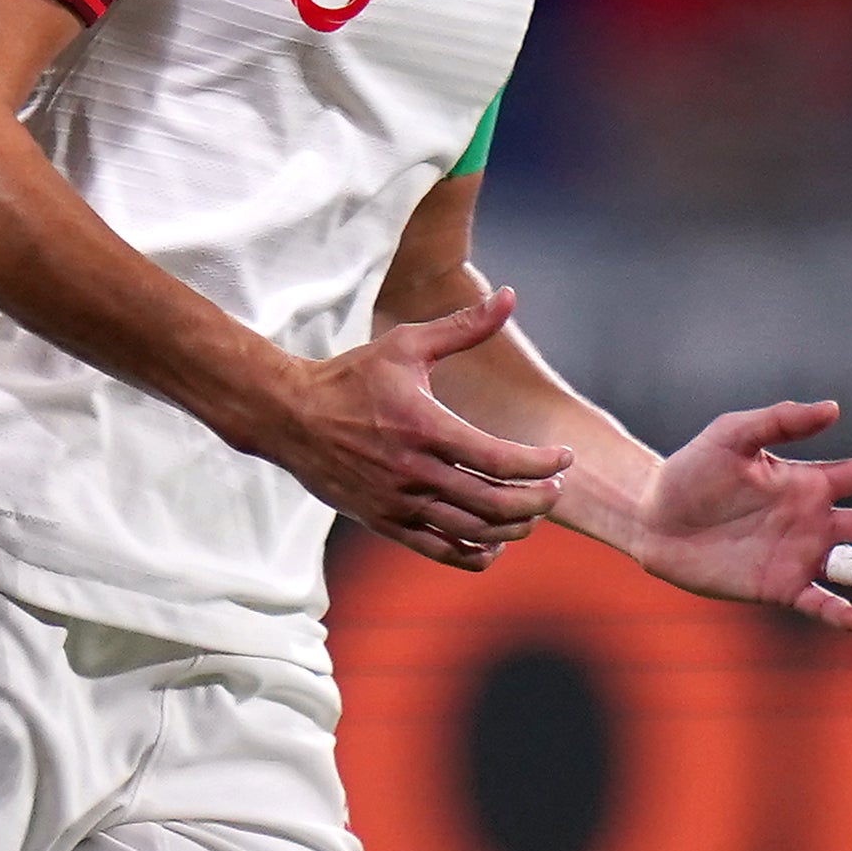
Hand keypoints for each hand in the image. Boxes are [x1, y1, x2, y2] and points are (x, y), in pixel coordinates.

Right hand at [249, 285, 571, 567]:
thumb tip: (511, 297)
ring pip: (473, 531)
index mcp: (425, 428)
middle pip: (496, 503)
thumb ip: (463, 327)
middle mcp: (414, 471)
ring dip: (514, 527)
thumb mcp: (405, 345)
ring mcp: (397, 501)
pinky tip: (492, 541)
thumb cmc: (349, 377)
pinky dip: (474, 553)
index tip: (564, 457)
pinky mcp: (383, 520)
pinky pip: (439, 550)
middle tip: (554, 489)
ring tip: (529, 513)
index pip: (503, 459)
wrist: (287, 417)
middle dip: (539, 501)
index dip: (544, 464)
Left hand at [625, 400, 851, 627]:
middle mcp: (816, 521)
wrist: (651, 518)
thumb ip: (779, 422)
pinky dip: (839, 611)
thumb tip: (833, 408)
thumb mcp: (731, 437)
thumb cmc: (692, 472)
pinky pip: (818, 601)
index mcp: (812, 482)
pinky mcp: (779, 586)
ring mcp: (801, 556)